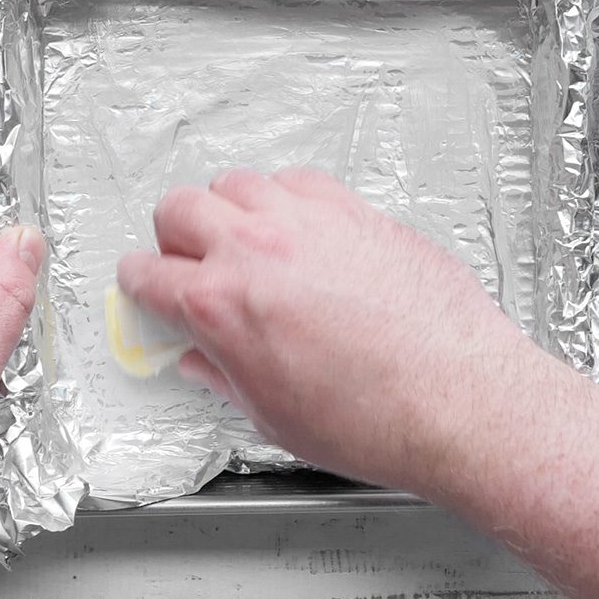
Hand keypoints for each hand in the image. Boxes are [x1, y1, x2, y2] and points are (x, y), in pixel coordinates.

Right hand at [117, 168, 535, 494]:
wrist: (458, 399)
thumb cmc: (379, 418)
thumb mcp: (272, 416)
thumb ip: (223, 374)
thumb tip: (202, 359)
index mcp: (221, 304)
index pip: (146, 273)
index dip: (140, 286)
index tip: (148, 290)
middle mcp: (257, 248)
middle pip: (179, 208)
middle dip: (173, 238)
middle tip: (190, 265)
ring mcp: (308, 221)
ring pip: (235, 182)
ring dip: (227, 210)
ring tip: (244, 243)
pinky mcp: (355, 209)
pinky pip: (297, 180)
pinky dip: (284, 199)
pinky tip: (297, 230)